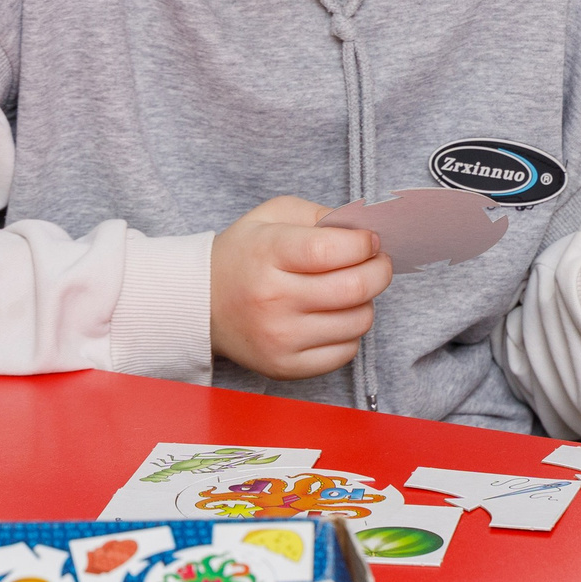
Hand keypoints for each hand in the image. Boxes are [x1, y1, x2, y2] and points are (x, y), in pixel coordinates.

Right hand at [207, 196, 394, 379]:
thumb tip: (363, 232)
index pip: (332, 250)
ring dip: (366, 302)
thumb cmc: (244, 255)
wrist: (200, 303)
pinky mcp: (285, 366)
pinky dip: (349, 332)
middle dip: (380, 271)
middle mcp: (272, 299)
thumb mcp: (272, 216)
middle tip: (378, 263)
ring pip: (357, 322)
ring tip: (350, 290)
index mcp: (267, 253)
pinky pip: (345, 352)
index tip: (370, 241)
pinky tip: (333, 317)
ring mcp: (279, 338)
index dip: (364, 244)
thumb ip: (318, 215)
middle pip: (354, 288)